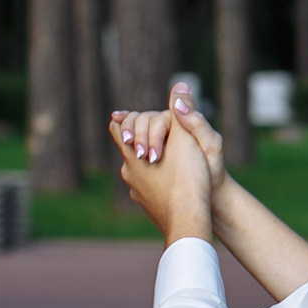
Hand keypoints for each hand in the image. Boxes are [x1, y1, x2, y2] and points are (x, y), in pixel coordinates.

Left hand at [108, 94, 216, 246]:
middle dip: (143, 142)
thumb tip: (180, 86)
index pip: (118, 128)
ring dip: (151, 165)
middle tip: (159, 140)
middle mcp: (129, 174)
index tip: (128, 115)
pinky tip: (174, 187)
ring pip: (139, 172)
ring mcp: (138, 194)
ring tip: (171, 163)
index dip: (126, 119)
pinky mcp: (150, 209)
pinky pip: (150, 191)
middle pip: (129, 150)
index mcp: (132, 155)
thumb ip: (182, 112)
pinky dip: (159, 185)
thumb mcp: (187, 139)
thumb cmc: (188, 178)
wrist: (189, 221)